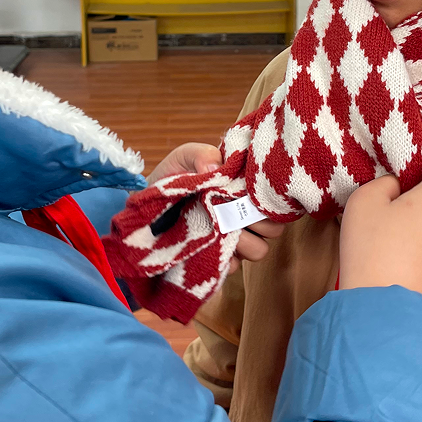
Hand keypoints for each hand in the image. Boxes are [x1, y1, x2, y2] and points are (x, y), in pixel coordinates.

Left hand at [145, 142, 284, 270]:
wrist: (146, 205)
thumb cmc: (172, 178)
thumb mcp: (184, 157)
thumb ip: (201, 154)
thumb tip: (215, 170)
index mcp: (245, 191)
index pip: (275, 200)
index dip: (266, 199)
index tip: (244, 193)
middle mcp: (245, 218)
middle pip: (274, 229)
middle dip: (257, 221)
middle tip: (230, 210)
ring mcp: (234, 242)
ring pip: (259, 250)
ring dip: (242, 241)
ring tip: (217, 228)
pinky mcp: (218, 262)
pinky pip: (233, 267)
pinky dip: (221, 257)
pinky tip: (203, 244)